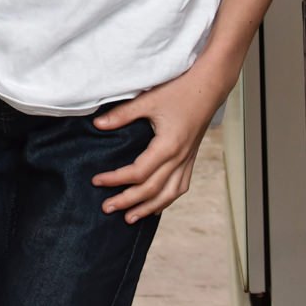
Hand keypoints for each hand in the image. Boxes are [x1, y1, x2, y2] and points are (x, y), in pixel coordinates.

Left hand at [90, 58, 230, 222]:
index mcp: (168, 146)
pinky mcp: (191, 158)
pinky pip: (180, 187)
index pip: (137, 173)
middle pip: (152, 190)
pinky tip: (155, 206)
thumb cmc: (179, 91)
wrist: (209, 86)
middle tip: (106, 208)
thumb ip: (122, 114)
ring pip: (169, 194)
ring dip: (148, 208)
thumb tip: (97, 125)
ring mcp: (188, 160)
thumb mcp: (147, 100)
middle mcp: (180, 158)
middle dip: (128, 202)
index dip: (115, 179)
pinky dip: (166, 200)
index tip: (96, 181)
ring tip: (130, 218)